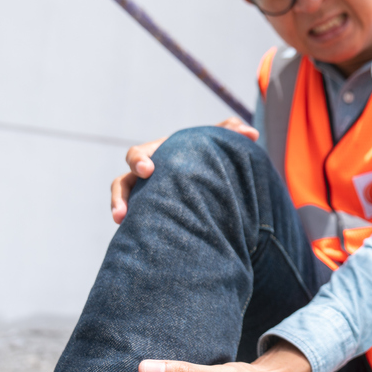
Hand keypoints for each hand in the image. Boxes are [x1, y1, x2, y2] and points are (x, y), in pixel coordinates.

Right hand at [109, 119, 258, 223]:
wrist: (208, 183)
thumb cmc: (209, 159)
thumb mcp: (218, 146)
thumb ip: (231, 134)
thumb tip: (251, 133)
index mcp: (158, 155)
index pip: (139, 155)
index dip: (139, 161)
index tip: (149, 170)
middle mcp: (148, 175)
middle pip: (125, 180)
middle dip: (122, 194)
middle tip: (125, 210)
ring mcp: (146, 194)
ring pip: (124, 200)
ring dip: (119, 208)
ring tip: (120, 222)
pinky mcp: (149, 212)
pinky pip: (136, 219)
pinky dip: (133, 225)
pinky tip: (135, 239)